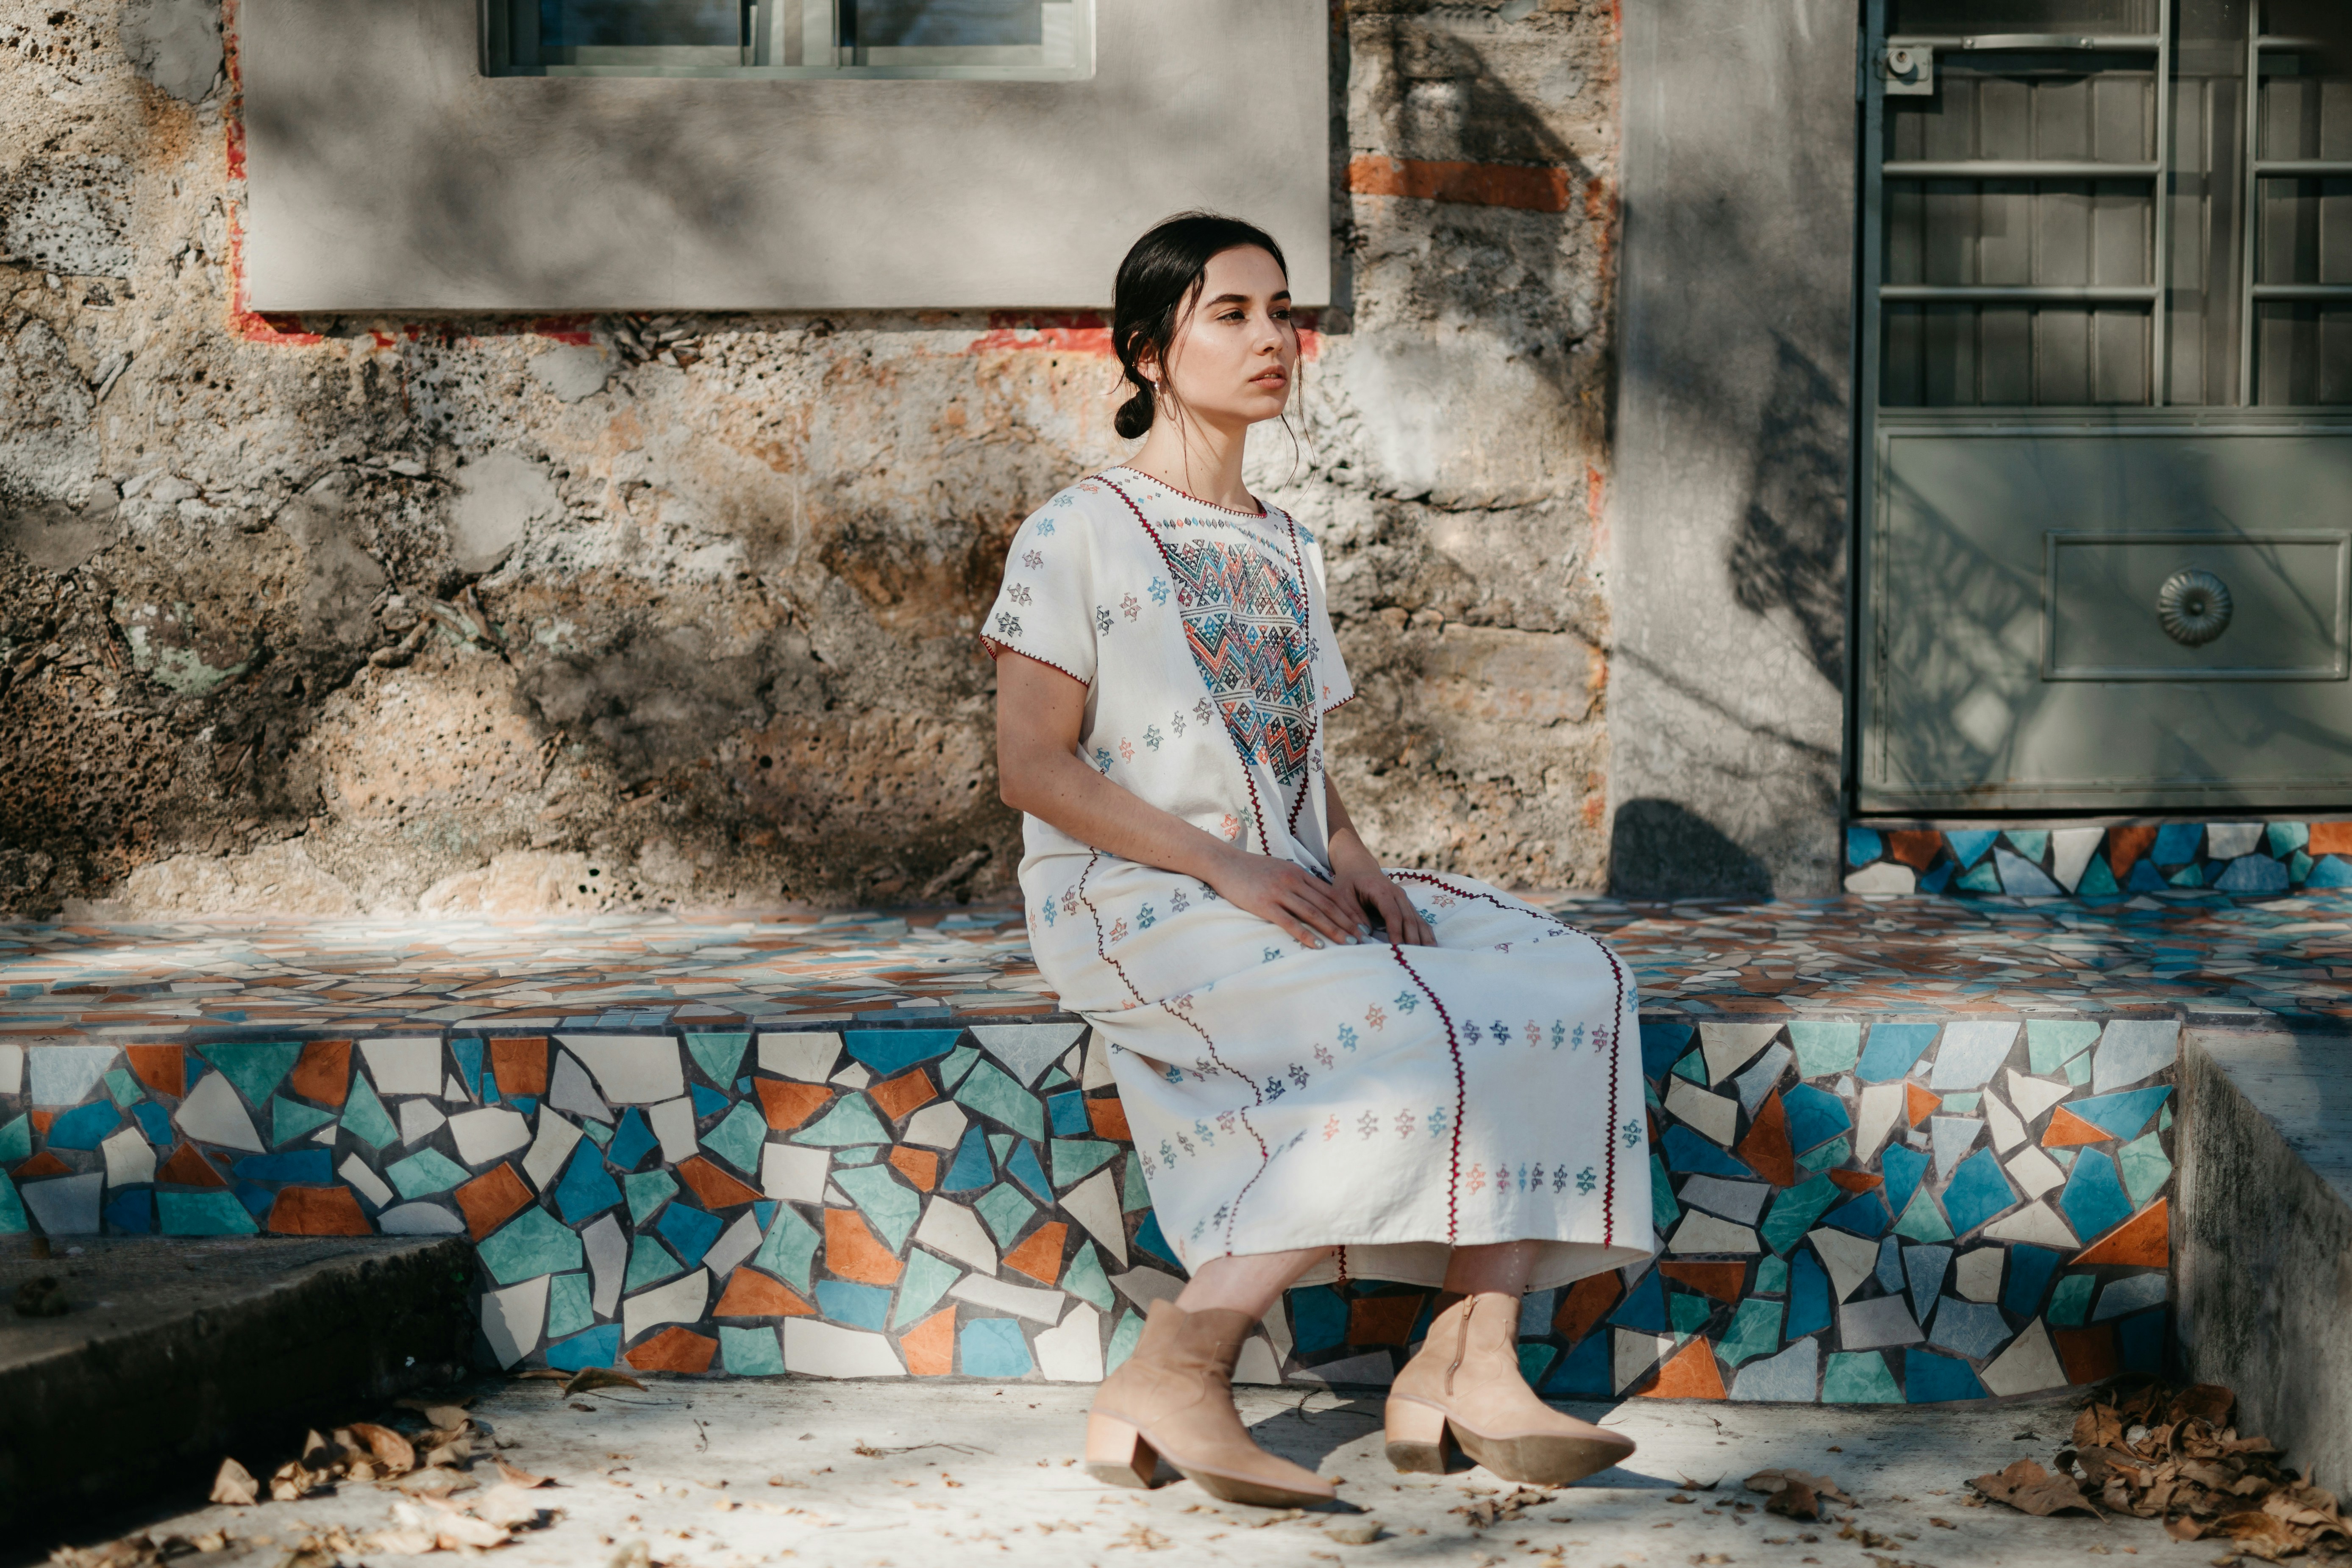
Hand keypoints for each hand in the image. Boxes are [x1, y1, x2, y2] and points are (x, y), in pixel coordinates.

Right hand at [1205, 848, 1368, 950]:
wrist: (1224, 863)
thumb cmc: (1251, 869)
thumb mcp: (1280, 869)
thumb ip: (1298, 880)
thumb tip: (1316, 895)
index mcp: (1299, 872)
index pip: (1331, 894)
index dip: (1349, 910)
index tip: (1362, 924)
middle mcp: (1293, 881)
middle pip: (1327, 905)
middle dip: (1348, 922)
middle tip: (1364, 938)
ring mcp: (1279, 892)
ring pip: (1313, 913)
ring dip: (1334, 929)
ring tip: (1349, 943)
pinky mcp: (1264, 904)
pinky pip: (1289, 922)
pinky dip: (1305, 934)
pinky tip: (1318, 945)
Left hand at [1328, 831, 1435, 946]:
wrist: (1359, 867)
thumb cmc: (1348, 882)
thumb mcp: (1342, 895)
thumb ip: (1352, 914)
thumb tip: (1364, 935)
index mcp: (1381, 890)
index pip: (1392, 914)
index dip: (1396, 932)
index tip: (1396, 949)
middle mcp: (1397, 894)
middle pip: (1409, 919)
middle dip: (1412, 940)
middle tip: (1412, 959)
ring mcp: (1404, 899)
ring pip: (1417, 920)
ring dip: (1423, 939)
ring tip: (1428, 956)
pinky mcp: (1407, 905)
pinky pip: (1419, 920)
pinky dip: (1424, 933)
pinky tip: (1430, 946)